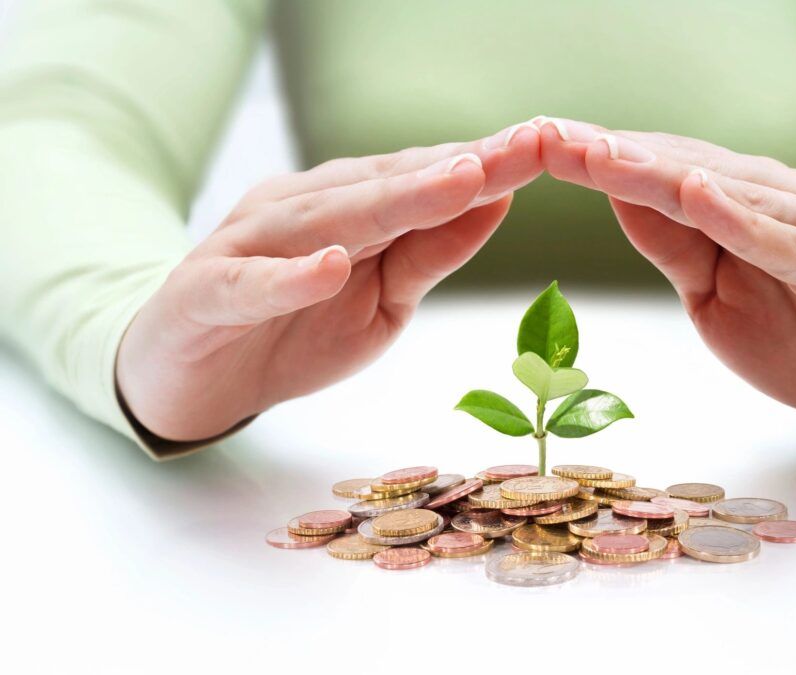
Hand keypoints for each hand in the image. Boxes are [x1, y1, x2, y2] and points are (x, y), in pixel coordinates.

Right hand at [117, 122, 541, 440]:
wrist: (188, 375)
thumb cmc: (292, 329)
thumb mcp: (383, 300)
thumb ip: (429, 253)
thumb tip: (497, 202)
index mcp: (348, 207)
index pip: (425, 179)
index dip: (488, 163)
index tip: (550, 145)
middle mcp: (302, 210)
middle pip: (389, 186)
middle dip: (462, 167)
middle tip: (527, 146)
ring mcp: (250, 245)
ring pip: (328, 218)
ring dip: (395, 200)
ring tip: (459, 181)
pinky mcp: (205, 291)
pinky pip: (250, 283)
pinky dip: (289, 276)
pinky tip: (329, 264)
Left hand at [537, 117, 795, 448]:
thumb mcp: (718, 297)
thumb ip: (676, 248)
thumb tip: (617, 198)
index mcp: (742, 206)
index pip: (658, 174)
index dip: (598, 160)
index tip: (534, 145)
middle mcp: (780, 200)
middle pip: (684, 170)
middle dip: (612, 155)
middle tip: (547, 136)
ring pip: (731, 194)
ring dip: (661, 174)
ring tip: (601, 156)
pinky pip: (792, 244)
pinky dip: (746, 221)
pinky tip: (700, 196)